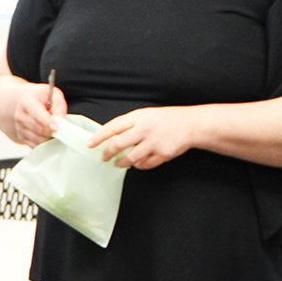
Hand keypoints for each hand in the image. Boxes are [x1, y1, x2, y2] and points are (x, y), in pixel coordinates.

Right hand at [9, 80, 65, 146]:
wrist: (28, 103)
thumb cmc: (43, 98)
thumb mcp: (53, 95)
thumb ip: (59, 106)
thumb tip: (61, 120)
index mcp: (27, 101)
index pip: (36, 112)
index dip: (46, 121)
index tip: (55, 127)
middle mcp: (20, 115)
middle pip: (37, 128)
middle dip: (51, 131)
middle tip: (61, 131)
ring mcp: (19, 127)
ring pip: (36, 138)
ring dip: (48, 138)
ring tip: (55, 133)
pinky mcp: (21, 136)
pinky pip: (34, 145)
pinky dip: (44, 144)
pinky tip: (49, 137)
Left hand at [85, 106, 202, 170]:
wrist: (191, 124)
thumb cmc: (166, 120)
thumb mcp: (146, 115)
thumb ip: (129, 124)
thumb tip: (110, 137)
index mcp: (139, 117)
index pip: (113, 127)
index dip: (99, 136)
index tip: (90, 143)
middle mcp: (145, 128)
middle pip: (118, 144)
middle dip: (108, 153)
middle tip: (104, 157)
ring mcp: (154, 142)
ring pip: (130, 158)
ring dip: (122, 163)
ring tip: (119, 163)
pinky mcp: (163, 154)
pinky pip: (145, 164)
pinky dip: (140, 165)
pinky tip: (139, 163)